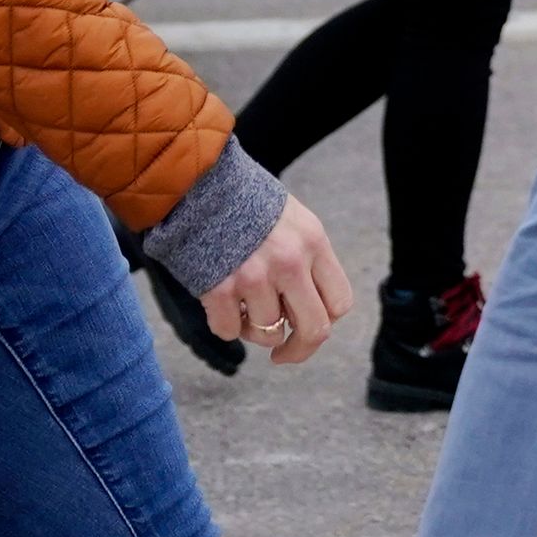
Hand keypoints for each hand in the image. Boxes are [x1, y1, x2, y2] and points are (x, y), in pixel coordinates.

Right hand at [203, 196, 352, 365]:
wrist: (196, 182)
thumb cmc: (246, 202)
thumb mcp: (291, 219)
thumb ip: (307, 260)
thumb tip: (312, 310)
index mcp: (313, 242)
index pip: (339, 302)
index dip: (325, 320)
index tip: (307, 324)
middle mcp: (289, 262)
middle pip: (314, 330)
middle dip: (299, 350)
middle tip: (284, 355)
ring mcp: (254, 277)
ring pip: (268, 334)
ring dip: (253, 327)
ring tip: (241, 301)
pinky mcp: (220, 288)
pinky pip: (229, 330)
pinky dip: (224, 323)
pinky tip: (220, 300)